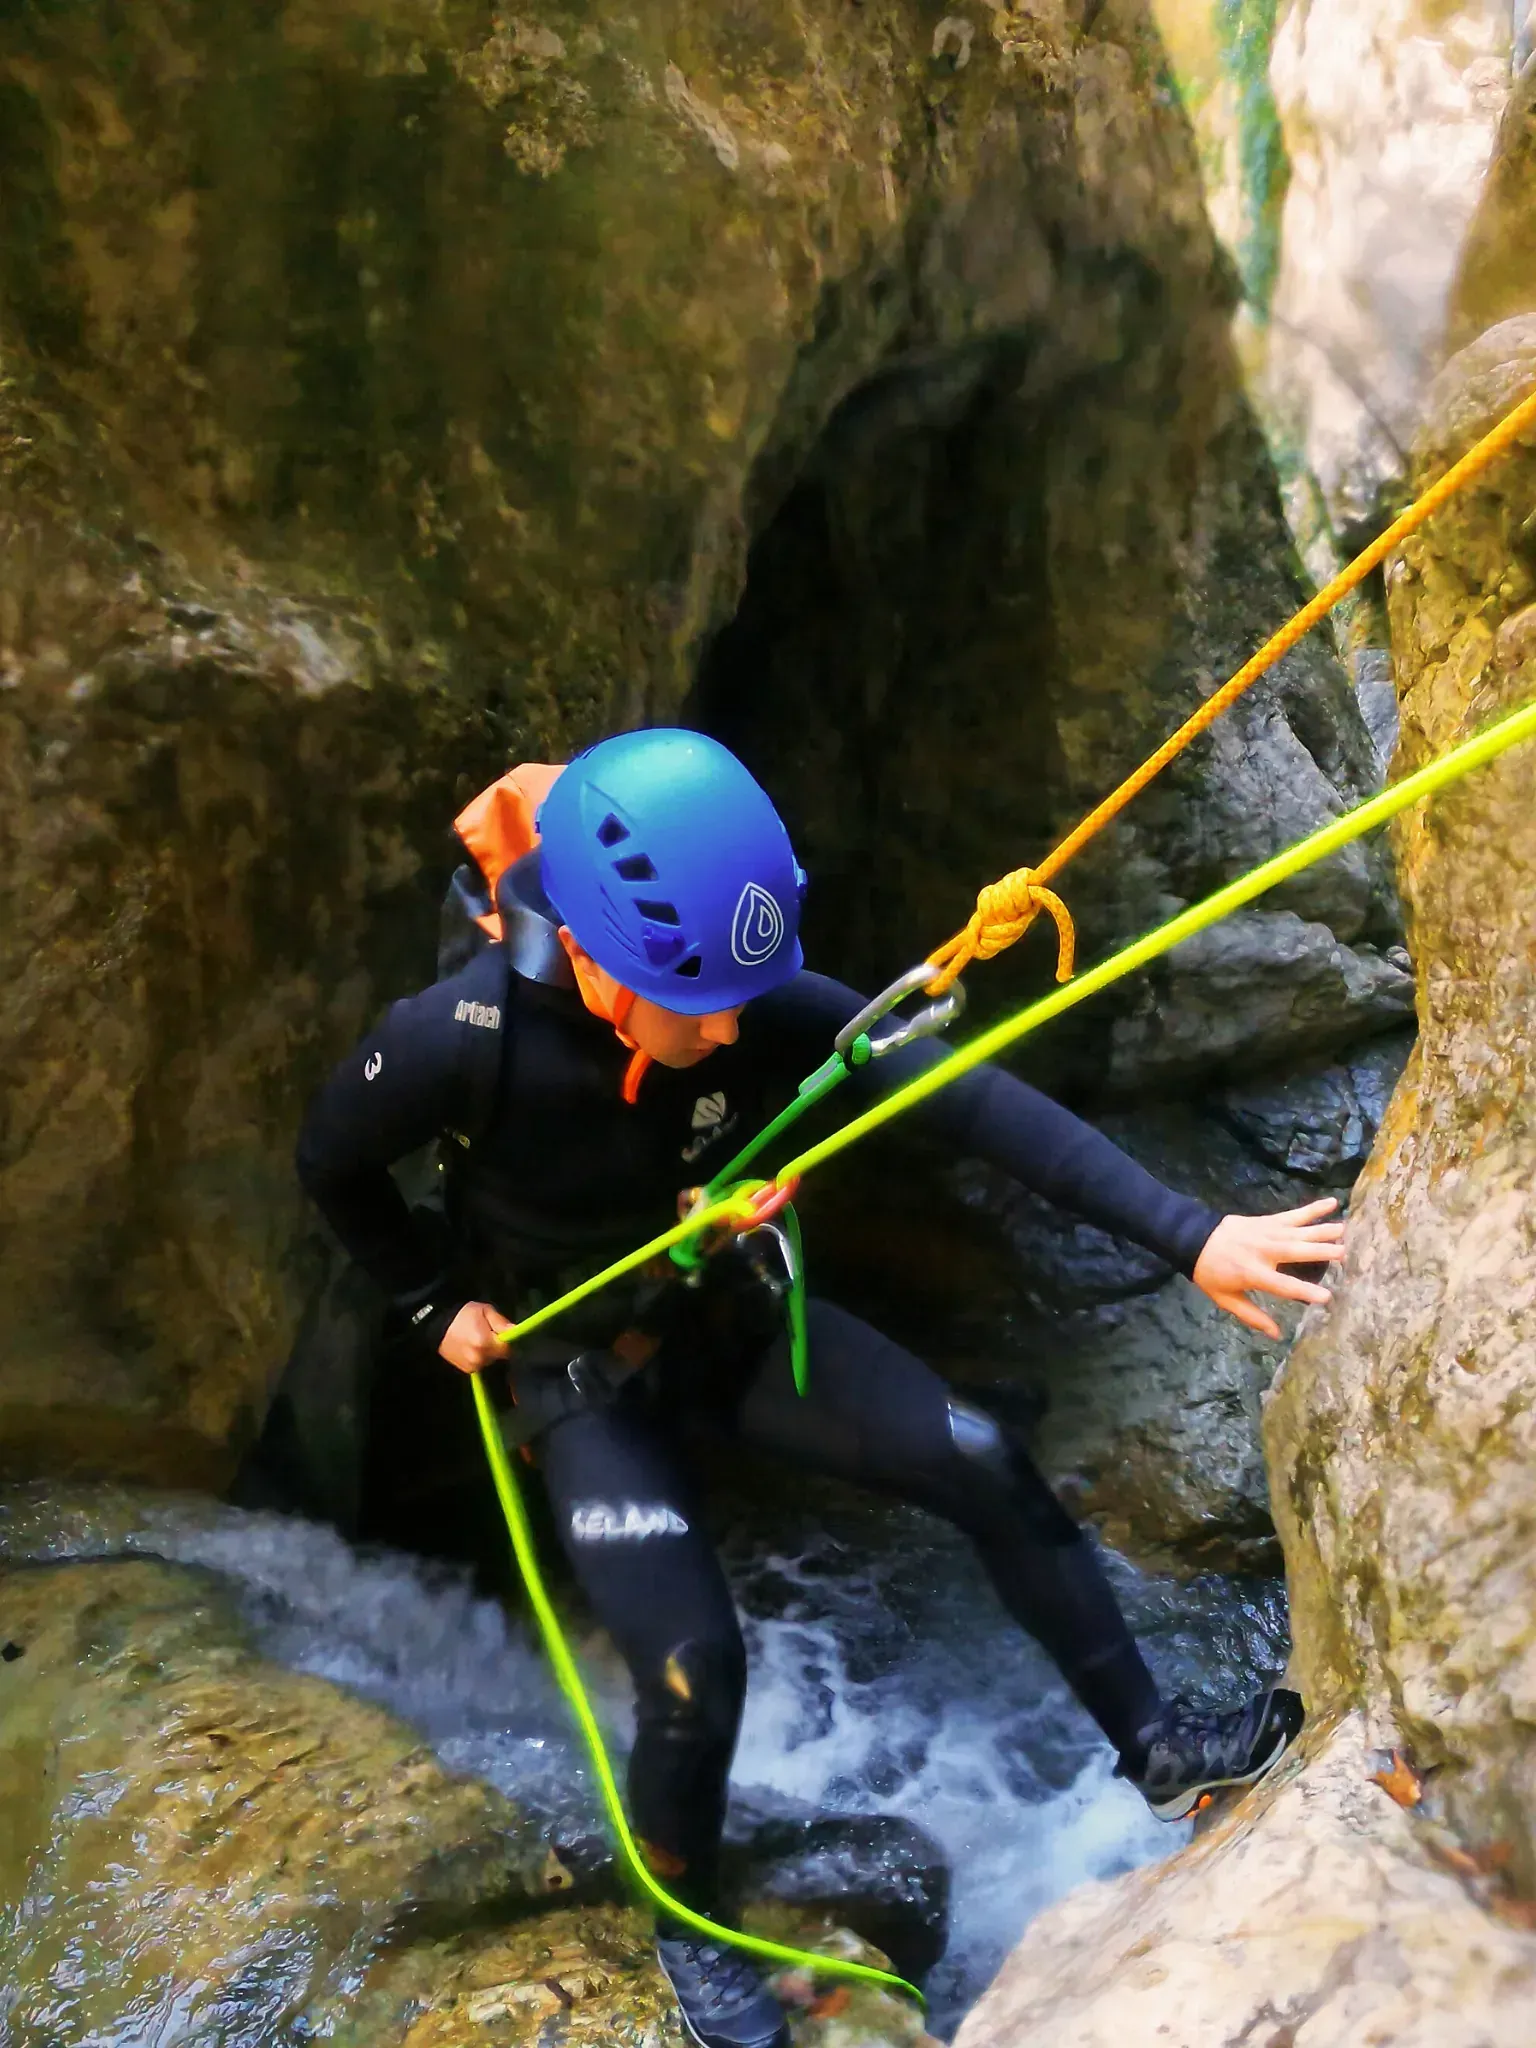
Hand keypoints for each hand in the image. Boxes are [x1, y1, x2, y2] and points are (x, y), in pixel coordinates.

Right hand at [438, 1300, 513, 1373]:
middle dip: (497, 1346)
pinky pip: (480, 1364)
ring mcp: (472, 1367)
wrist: (437, 1325)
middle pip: (499, 1356)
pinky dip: (480, 1358)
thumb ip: (501, 1322)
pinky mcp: (466, 1370)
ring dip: (488, 1353)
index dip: (507, 1341)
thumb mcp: (485, 1311)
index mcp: (485, 1343)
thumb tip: (515, 1330)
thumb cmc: (463, 1315)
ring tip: (477, 1340)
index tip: (503, 1334)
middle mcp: (480, 1358)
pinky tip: (471, 1348)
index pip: (508, 1349)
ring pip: (490, 1361)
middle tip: (488, 1334)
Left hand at [1192, 1198, 1345, 1338]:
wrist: (1194, 1238)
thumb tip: (1277, 1334)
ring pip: (1299, 1231)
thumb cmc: (1211, 1273)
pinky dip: (1313, 1209)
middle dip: (1320, 1252)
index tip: (1326, 1297)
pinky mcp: (1269, 1221)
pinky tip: (1332, 1203)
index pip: (1283, 1285)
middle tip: (1345, 1254)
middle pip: (1296, 1252)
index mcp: (1253, 1273)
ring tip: (1345, 1230)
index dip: (1304, 1291)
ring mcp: (1267, 1232)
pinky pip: (1294, 1214)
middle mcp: (1264, 1251)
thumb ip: (1252, 1316)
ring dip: (1323, 1230)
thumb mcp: (1225, 1299)